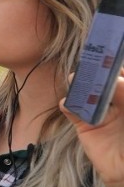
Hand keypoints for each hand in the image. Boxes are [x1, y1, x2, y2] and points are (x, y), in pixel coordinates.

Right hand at [61, 71, 123, 186]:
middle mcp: (117, 104)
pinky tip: (68, 104)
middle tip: (90, 66)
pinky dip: (69, 106)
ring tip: (75, 80)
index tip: (109, 59)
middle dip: (95, 73)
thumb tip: (116, 80)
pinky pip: (74, 113)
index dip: (115, 68)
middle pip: (103, 83)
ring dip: (80, 86)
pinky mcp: (86, 127)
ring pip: (88, 94)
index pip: (120, 79)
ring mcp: (101, 115)